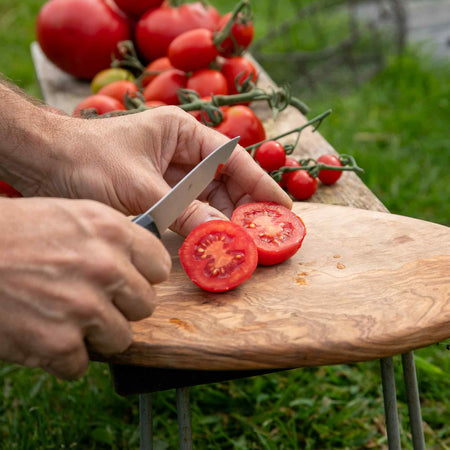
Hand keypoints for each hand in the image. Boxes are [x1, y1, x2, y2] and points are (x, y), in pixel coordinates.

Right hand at [0, 197, 170, 378]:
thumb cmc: (13, 233)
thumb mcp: (72, 217)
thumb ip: (112, 239)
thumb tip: (139, 264)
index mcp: (112, 231)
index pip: (159, 266)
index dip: (144, 276)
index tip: (131, 280)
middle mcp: (105, 268)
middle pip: (145, 305)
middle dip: (121, 307)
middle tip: (92, 299)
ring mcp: (84, 307)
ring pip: (121, 339)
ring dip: (96, 334)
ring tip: (66, 316)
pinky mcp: (59, 343)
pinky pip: (81, 364)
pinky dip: (62, 356)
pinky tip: (42, 332)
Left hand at [19, 106, 291, 235]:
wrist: (43, 163)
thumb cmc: (87, 159)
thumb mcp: (139, 187)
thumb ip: (181, 212)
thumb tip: (221, 235)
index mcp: (182, 134)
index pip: (232, 160)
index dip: (260, 184)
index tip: (282, 208)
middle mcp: (181, 154)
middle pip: (225, 184)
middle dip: (244, 211)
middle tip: (264, 239)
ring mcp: (170, 177)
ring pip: (208, 202)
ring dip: (223, 224)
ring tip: (245, 247)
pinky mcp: (158, 197)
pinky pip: (187, 214)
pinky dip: (199, 230)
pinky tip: (213, 246)